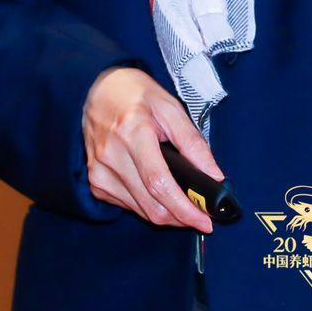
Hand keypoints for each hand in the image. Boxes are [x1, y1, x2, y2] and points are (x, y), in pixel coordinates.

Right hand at [81, 65, 222, 232]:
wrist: (99, 90)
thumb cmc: (136, 95)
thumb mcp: (170, 108)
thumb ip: (193, 143)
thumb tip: (215, 176)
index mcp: (132, 131)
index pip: (159, 183)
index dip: (185, 208)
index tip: (206, 220)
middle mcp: (111, 155)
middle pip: (152, 205)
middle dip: (182, 217)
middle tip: (201, 215)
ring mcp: (100, 171)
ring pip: (142, 211)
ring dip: (167, 213)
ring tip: (181, 198)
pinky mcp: (96, 182)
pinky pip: (129, 206)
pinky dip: (148, 205)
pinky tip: (156, 189)